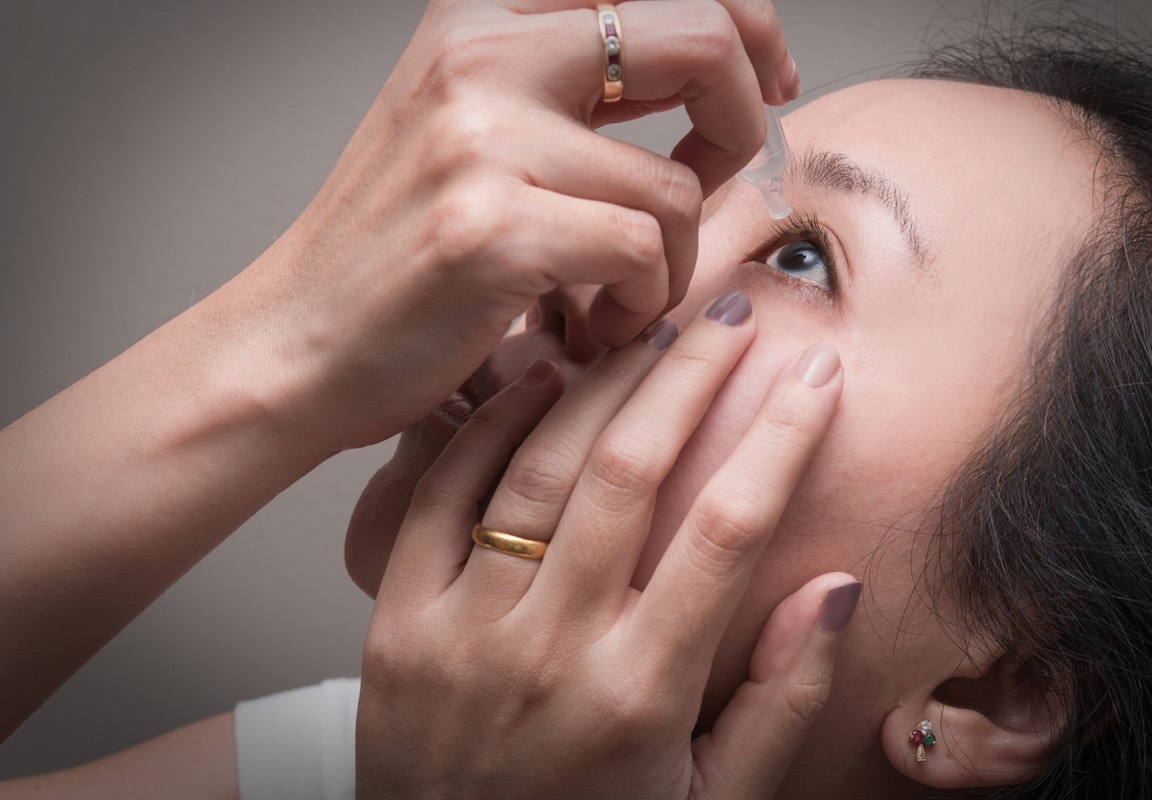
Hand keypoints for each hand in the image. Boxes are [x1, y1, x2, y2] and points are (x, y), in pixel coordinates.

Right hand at [243, 0, 799, 450]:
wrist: (298, 341)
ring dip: (673, 259)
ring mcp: (481, 135)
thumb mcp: (472, 125)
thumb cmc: (396, 250)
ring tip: (621, 294)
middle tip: (721, 179)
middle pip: (701, 36)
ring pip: (679, 184)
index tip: (765, 81)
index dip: (745, 19)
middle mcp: (478, 52)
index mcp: (478, 12)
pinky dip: (643, 302)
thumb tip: (715, 60)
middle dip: (743, 120)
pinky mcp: (492, 225)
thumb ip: (576, 81)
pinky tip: (595, 321)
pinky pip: (643, 251)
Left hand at [356, 293, 853, 798]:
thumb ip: (782, 699)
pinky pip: (439, 494)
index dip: (780, 435)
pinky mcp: (395, 622)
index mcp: (639, 694)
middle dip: (692, 375)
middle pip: (629, 470)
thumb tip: (838, 589)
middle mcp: (550, 650)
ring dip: (600, 383)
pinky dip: (489, 425)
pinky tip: (537, 380)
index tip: (813, 372)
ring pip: (537, 466)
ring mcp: (462, 631)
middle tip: (732, 316)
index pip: (726, 530)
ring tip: (648, 332)